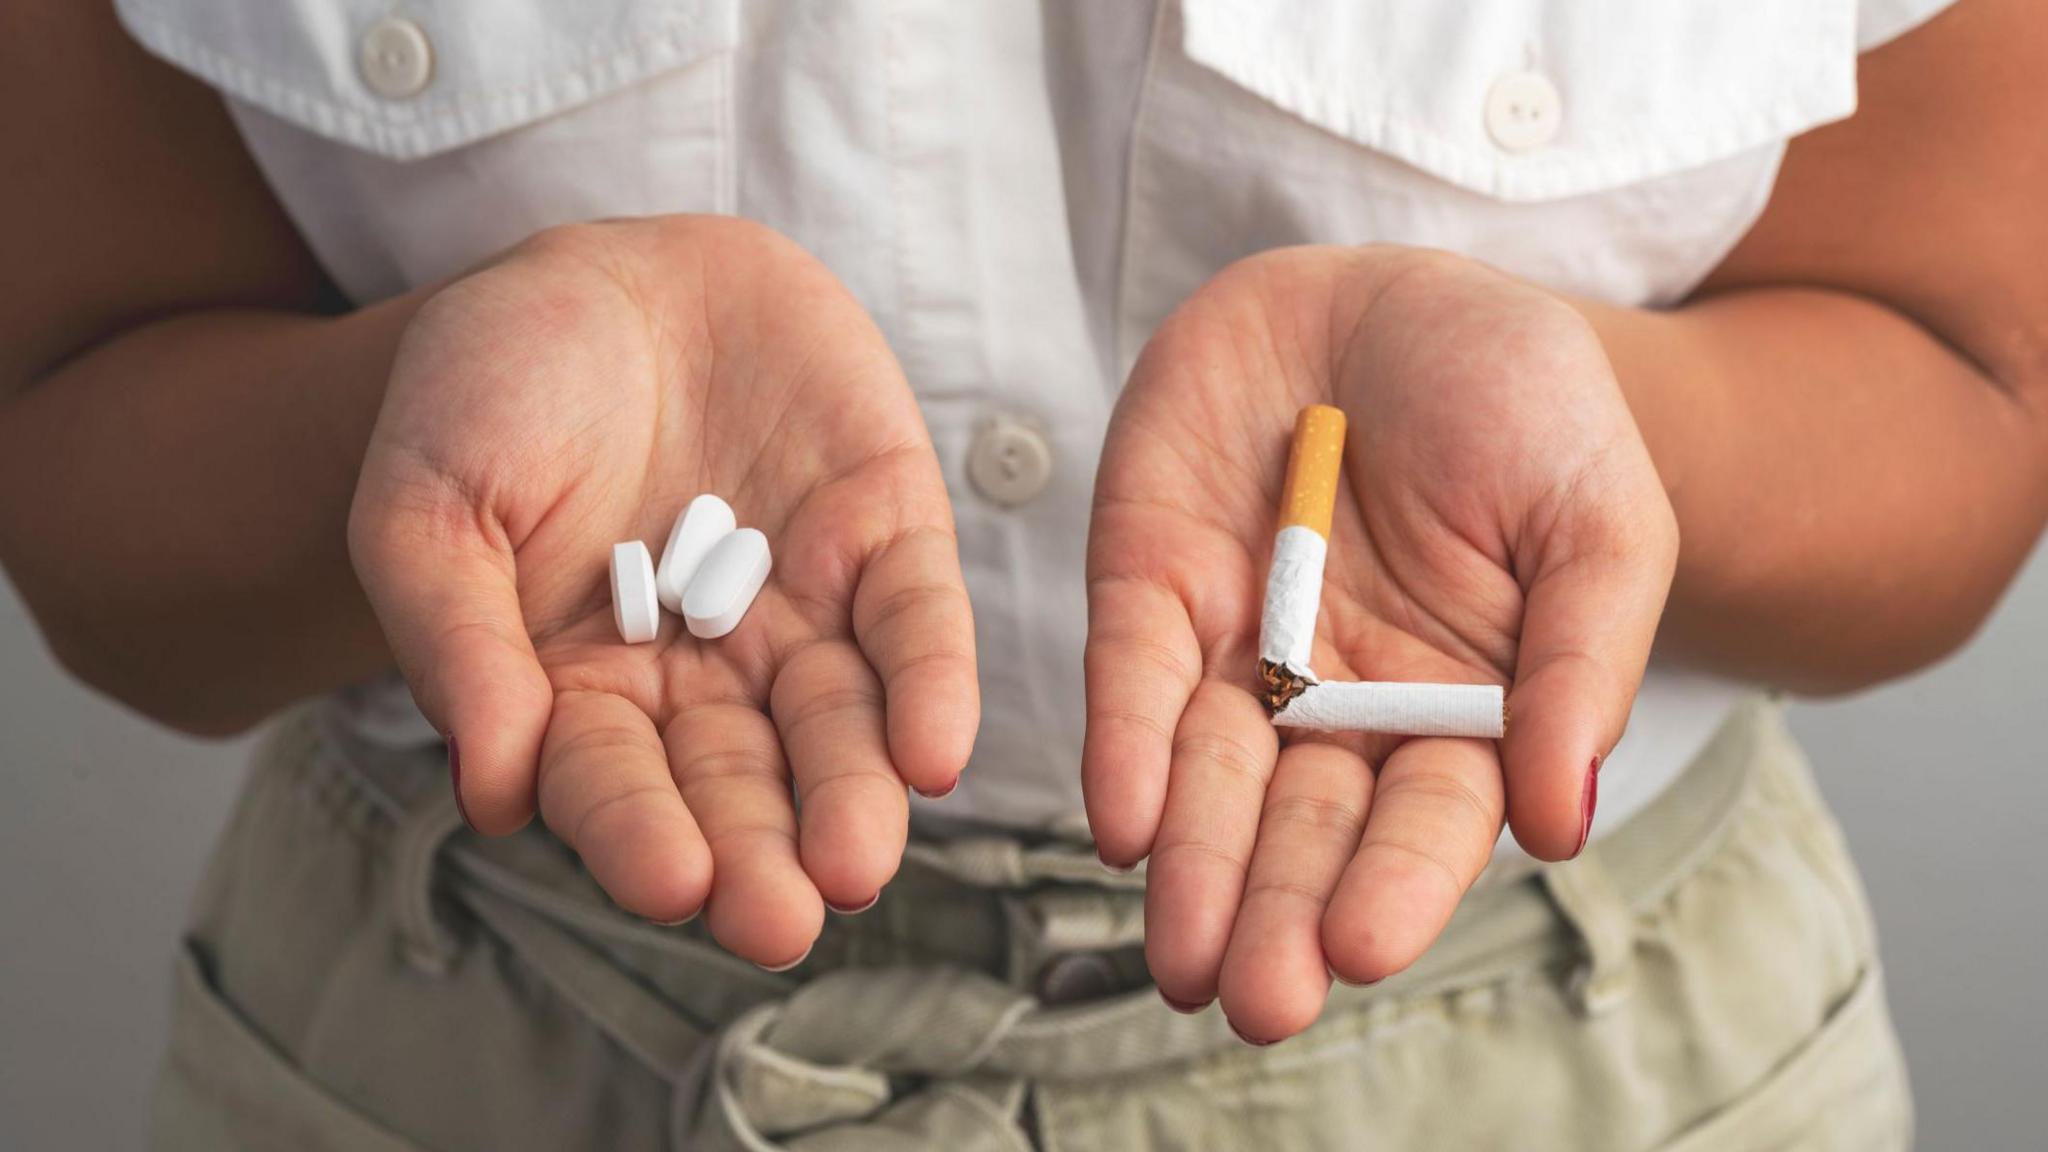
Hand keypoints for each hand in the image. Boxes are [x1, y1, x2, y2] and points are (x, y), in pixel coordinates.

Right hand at [350, 218, 976, 967]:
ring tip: (857, 861)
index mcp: (585, 687)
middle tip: (782, 919)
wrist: (602, 268)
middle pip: (740, 783)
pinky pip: (918, 622)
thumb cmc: (489, 389)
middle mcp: (705, 673)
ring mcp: (804, 608)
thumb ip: (459, 640)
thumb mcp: (429, 501)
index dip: (642, 835)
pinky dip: (931, 684)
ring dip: (854, 796)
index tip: (672, 885)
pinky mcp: (887, 534)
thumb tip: (493, 793)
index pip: (614, 785)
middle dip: (761, 855)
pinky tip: (934, 752)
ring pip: (840, 725)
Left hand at [1084, 247, 1675, 1038]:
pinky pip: (1132, 675)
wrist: (1395, 288)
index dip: (1395, 882)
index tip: (1363, 948)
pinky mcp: (1150, 584)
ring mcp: (1239, 647)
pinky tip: (1122, 823)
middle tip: (1257, 995)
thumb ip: (1584, 658)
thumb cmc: (1520, 399)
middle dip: (1279, 912)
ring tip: (1181, 957)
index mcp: (1461, 703)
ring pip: (1208, 777)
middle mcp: (1341, 699)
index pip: (1426, 817)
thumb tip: (1562, 822)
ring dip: (1193, 866)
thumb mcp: (1595, 512)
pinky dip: (1123, 746)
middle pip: (1306, 825)